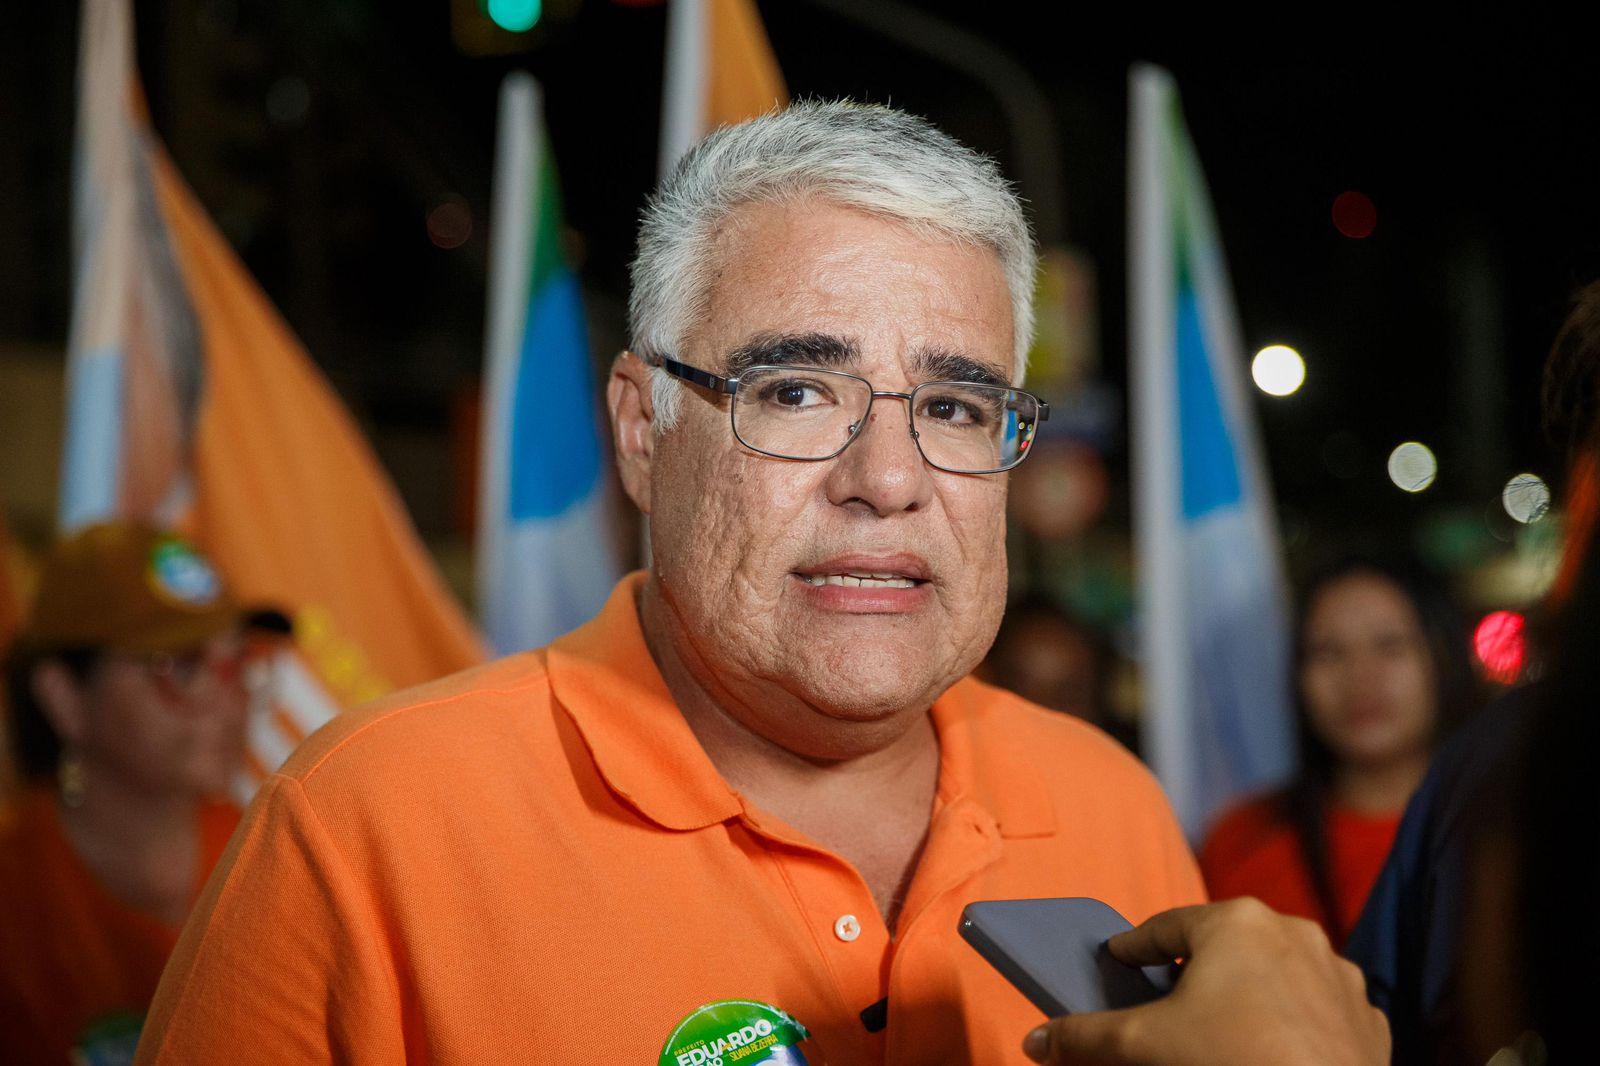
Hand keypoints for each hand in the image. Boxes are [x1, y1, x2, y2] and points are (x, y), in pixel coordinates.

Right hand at [1021, 898, 1389, 1064]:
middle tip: (1167, 1001)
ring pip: (1276, 975)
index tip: (1118, 960)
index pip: (1163, 927)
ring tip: (1222, 1030)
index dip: (1134, 947)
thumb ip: (1086, 1037)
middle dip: (1194, 972)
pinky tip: (1273, 1052)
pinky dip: (1292, 1024)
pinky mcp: (1367, 1019)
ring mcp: (1339, 976)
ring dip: (1248, 994)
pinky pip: (1318, 1010)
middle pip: (1224, 946)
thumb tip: (1036, 1041)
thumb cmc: (1233, 1063)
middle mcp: (1293, 932)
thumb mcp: (1144, 1046)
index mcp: (1236, 921)